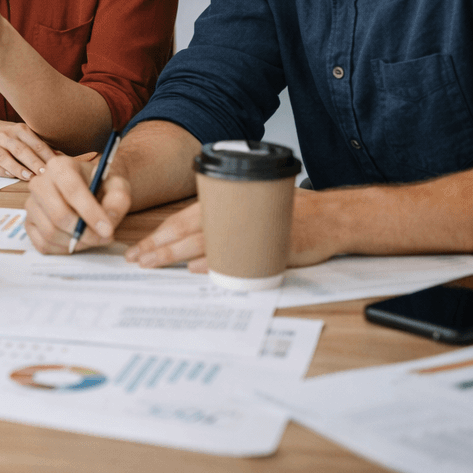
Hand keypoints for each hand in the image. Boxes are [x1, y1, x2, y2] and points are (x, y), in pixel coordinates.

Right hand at [0, 117, 54, 179]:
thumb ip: (38, 146)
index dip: (47, 155)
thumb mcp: (20, 135)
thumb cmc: (4, 136)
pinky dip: (1, 170)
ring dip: (18, 168)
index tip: (57, 166)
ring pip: (5, 157)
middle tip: (46, 174)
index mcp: (18, 130)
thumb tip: (60, 157)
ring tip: (29, 177)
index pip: (35, 143)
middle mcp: (4, 136)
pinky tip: (9, 175)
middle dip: (35, 162)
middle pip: (22, 150)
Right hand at [24, 152, 128, 253]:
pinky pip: (43, 243)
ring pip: (51, 232)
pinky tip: (77, 240)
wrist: (89, 191)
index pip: (72, 190)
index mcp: (59, 166)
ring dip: (76, 242)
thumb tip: (108, 219)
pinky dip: (63, 248)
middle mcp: (39, 183)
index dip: (91, 213)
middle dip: (84, 233)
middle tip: (103, 238)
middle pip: (58, 215)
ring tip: (92, 237)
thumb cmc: (100, 187)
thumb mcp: (117, 186)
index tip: (108, 230)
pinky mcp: (28, 223)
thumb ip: (119, 199)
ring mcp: (31, 204)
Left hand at [123, 194, 337, 270]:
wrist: (336, 217)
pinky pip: (240, 255)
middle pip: (188, 230)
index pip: (184, 219)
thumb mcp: (254, 211)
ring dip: (177, 253)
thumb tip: (194, 252)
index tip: (138, 249)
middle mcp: (237, 213)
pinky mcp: (272, 245)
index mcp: (229, 204)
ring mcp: (254, 230)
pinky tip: (199, 269)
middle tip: (136, 258)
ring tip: (155, 262)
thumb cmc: (293, 213)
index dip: (159, 234)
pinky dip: (219, 262)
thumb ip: (225, 226)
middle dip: (158, 245)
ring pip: (206, 242)